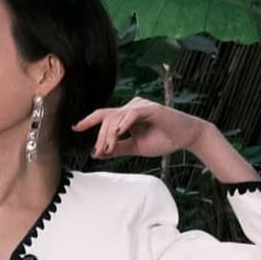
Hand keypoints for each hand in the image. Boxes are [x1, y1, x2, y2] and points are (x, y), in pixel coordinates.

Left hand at [74, 98, 210, 160]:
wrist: (185, 137)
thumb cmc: (162, 140)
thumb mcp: (135, 147)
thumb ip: (117, 149)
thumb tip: (97, 153)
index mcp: (126, 116)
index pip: (103, 116)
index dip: (88, 121)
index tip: (75, 128)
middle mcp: (131, 108)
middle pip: (107, 119)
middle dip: (100, 137)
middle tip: (100, 152)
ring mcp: (141, 106)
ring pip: (117, 117)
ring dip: (110, 135)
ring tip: (108, 148)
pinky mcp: (152, 109)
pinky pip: (133, 113)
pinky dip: (124, 123)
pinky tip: (119, 133)